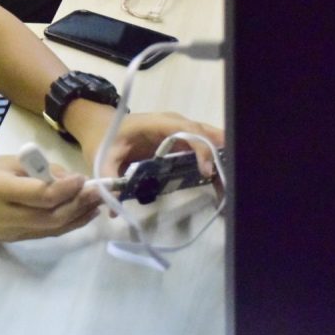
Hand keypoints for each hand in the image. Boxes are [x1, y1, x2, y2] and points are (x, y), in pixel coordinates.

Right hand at [0, 155, 100, 241]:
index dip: (66, 189)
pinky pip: (47, 233)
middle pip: (51, 217)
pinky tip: (82, 213)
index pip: (39, 195)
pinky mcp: (15, 240)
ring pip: (52, 229)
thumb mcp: (3, 161)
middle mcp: (4, 215)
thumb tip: (69, 179)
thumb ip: (36, 168)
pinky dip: (68, 224)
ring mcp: (10, 232)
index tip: (83, 178)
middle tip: (99, 192)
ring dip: (79, 216)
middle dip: (79, 205)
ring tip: (97, 203)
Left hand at [94, 111, 223, 180]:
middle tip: (233, 181)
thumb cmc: (105, 138)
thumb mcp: (103, 156)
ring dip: (221, 160)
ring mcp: (179, 132)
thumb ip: (109, 178)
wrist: (101, 125)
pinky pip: (203, 148)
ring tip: (231, 187)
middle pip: (204, 133)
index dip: (200, 147)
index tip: (206, 171)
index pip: (186, 129)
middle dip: (221, 153)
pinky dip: (214, 163)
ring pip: (208, 140)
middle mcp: (173, 124)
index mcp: (156, 123)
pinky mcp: (181, 142)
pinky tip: (222, 184)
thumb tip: (114, 210)